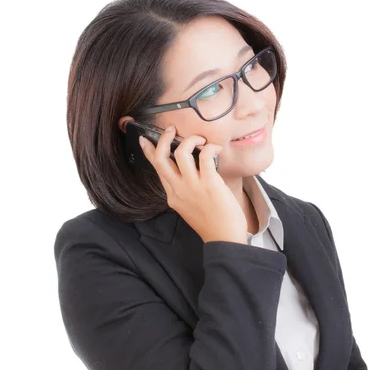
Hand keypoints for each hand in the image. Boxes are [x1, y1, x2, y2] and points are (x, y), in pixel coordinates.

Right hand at [140, 125, 247, 243]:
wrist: (224, 239)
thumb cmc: (212, 224)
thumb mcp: (188, 208)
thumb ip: (183, 192)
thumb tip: (190, 172)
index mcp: (172, 195)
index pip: (156, 168)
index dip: (148, 151)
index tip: (144, 140)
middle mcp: (178, 189)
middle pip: (160, 158)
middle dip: (164, 138)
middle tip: (172, 130)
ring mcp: (193, 186)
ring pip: (181, 152)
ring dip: (191, 139)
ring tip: (201, 140)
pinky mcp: (210, 183)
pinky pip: (205, 155)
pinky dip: (211, 147)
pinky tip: (217, 149)